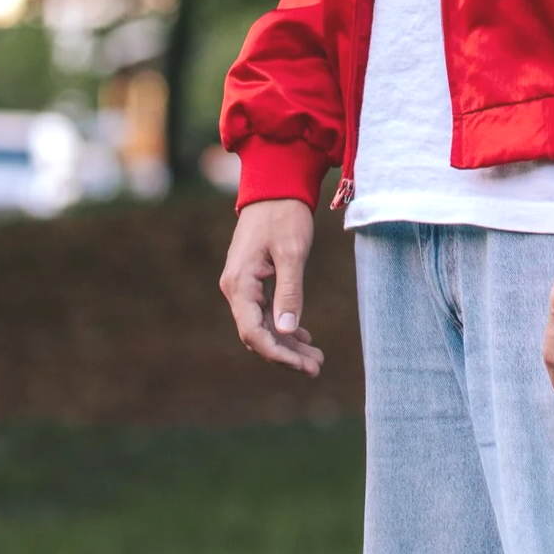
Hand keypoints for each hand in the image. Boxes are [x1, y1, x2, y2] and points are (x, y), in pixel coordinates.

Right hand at [220, 198, 324, 376]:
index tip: (304, 365)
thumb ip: (289, 292)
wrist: (275, 186)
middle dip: (286, 354)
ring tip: (316, 358)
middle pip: (258, 335)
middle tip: (317, 367)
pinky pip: (266, 312)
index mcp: (240, 284)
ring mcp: (243, 285)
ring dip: (288, 343)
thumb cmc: (284, 215)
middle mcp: (236, 288)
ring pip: (263, 326)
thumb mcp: (291, 253)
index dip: (278, 354)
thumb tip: (288, 331)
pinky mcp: (254, 281)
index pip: (254, 333)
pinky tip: (304, 336)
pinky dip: (285, 326)